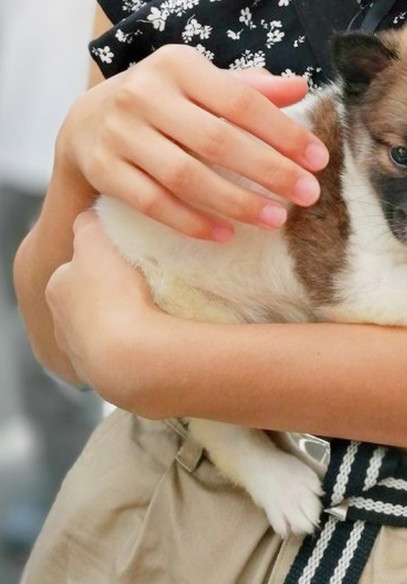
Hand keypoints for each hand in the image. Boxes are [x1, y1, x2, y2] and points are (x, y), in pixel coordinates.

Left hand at [45, 211, 156, 394]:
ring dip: (128, 324)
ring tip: (158, 314)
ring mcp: (86, 357)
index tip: (128, 259)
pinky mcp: (111, 382)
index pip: (77, 266)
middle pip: (91, 302)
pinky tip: (159, 340)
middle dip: (114, 296)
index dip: (103, 260)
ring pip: (108, 332)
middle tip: (147, 286)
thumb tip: (90, 215)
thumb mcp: (96, 240)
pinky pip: (128, 358)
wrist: (134, 355)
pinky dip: (139, 349)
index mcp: (57, 289)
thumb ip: (89, 223)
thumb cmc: (115, 294)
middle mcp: (63, 325)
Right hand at [56, 45, 328, 241]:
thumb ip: (249, 88)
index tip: (318, 161)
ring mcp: (120, 133)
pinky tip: (226, 234)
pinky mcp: (104, 170)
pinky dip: (192, 222)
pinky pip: (154, 203)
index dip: (284, 133)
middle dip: (270, 171)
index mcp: (177, 65)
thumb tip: (301, 87)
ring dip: (236, 202)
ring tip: (275, 220)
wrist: (87, 123)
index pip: (242, 102)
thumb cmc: (161, 103)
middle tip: (307, 196)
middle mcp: (144, 94)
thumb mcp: (200, 84)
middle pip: (218, 140)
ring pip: (186, 176)